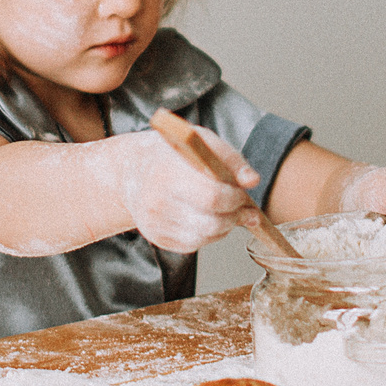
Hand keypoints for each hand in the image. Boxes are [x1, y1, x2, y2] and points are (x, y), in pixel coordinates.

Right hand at [95, 128, 254, 252]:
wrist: (132, 170)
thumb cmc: (172, 154)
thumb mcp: (201, 141)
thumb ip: (230, 158)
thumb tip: (252, 180)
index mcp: (168, 172)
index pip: (211, 196)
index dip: (235, 199)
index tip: (242, 193)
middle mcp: (157, 201)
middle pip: (210, 223)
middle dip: (235, 217)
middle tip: (245, 209)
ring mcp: (154, 223)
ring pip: (204, 237)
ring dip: (225, 227)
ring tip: (228, 212)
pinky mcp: (156, 237)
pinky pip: (193, 244)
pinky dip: (209, 234)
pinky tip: (209, 218)